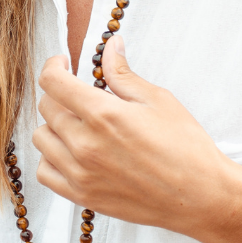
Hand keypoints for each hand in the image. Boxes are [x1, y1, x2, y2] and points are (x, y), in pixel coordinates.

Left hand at [33, 35, 229, 234]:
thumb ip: (123, 74)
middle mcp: (84, 143)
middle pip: (46, 108)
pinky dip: (51, 158)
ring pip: (41, 138)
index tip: (63, 63)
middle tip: (80, 95)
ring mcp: (80, 172)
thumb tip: (110, 47)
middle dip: (59, 94)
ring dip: (54, 125)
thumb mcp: (157, 100)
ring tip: (77, 124)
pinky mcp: (82, 196)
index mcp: (102, 114)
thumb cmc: (185, 147)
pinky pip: (44, 172)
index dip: (54, 65)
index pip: (53, 82)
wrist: (200, 195)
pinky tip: (71, 151)